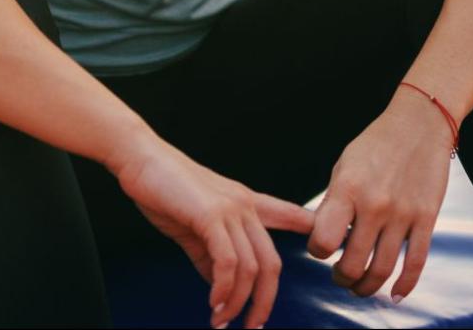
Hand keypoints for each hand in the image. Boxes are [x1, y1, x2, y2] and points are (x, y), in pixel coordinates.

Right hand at [111, 136, 315, 329]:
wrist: (140, 160)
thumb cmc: (164, 189)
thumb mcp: (194, 228)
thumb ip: (210, 256)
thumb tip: (221, 287)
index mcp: (246, 204)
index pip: (290, 216)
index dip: (312, 231)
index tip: (332, 248)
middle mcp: (246, 206)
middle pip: (272, 263)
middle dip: (264, 302)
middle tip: (252, 327)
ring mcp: (231, 209)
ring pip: (251, 267)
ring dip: (238, 302)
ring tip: (221, 320)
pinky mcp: (212, 214)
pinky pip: (229, 262)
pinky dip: (224, 289)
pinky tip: (214, 303)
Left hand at [305, 91, 452, 302]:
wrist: (419, 124)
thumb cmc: (376, 144)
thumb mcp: (344, 166)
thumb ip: (334, 203)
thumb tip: (324, 239)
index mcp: (347, 189)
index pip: (323, 241)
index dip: (318, 252)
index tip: (322, 248)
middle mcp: (374, 205)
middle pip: (353, 264)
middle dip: (342, 278)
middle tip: (341, 276)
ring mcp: (403, 214)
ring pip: (382, 269)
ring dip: (367, 287)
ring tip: (361, 287)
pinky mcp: (427, 218)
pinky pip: (415, 263)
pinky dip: (404, 286)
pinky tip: (393, 294)